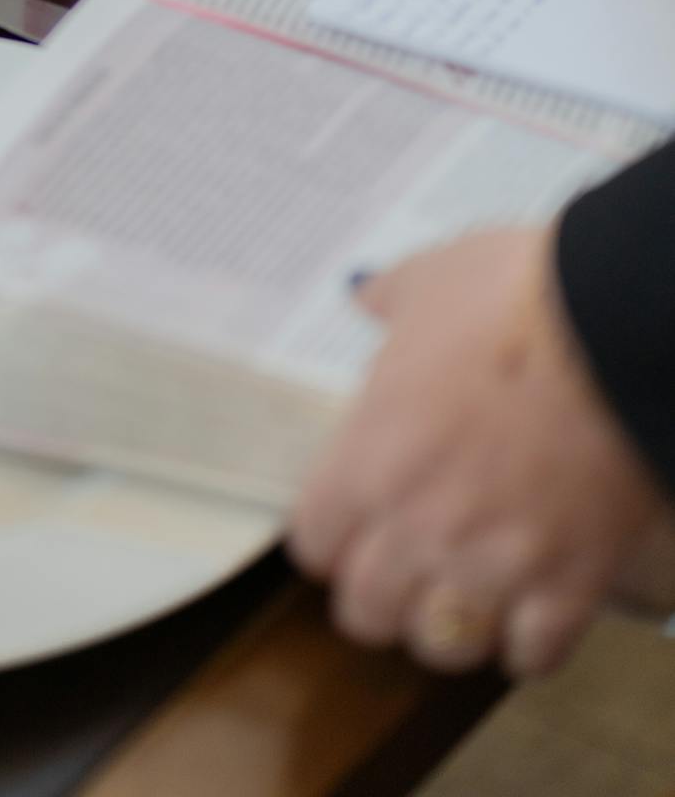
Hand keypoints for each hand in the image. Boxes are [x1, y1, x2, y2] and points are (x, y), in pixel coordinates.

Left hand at [288, 228, 664, 677]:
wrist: (618, 323)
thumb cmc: (514, 293)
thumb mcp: (431, 277)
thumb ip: (388, 299)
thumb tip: (366, 296)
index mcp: (371, 454)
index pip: (313, 542)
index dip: (330, 534)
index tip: (348, 522)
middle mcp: (420, 523)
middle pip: (367, 610)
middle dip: (379, 590)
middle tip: (402, 564)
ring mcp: (496, 562)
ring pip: (443, 645)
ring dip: (448, 623)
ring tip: (462, 593)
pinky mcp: (572, 584)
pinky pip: (532, 655)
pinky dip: (528, 642)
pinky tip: (530, 610)